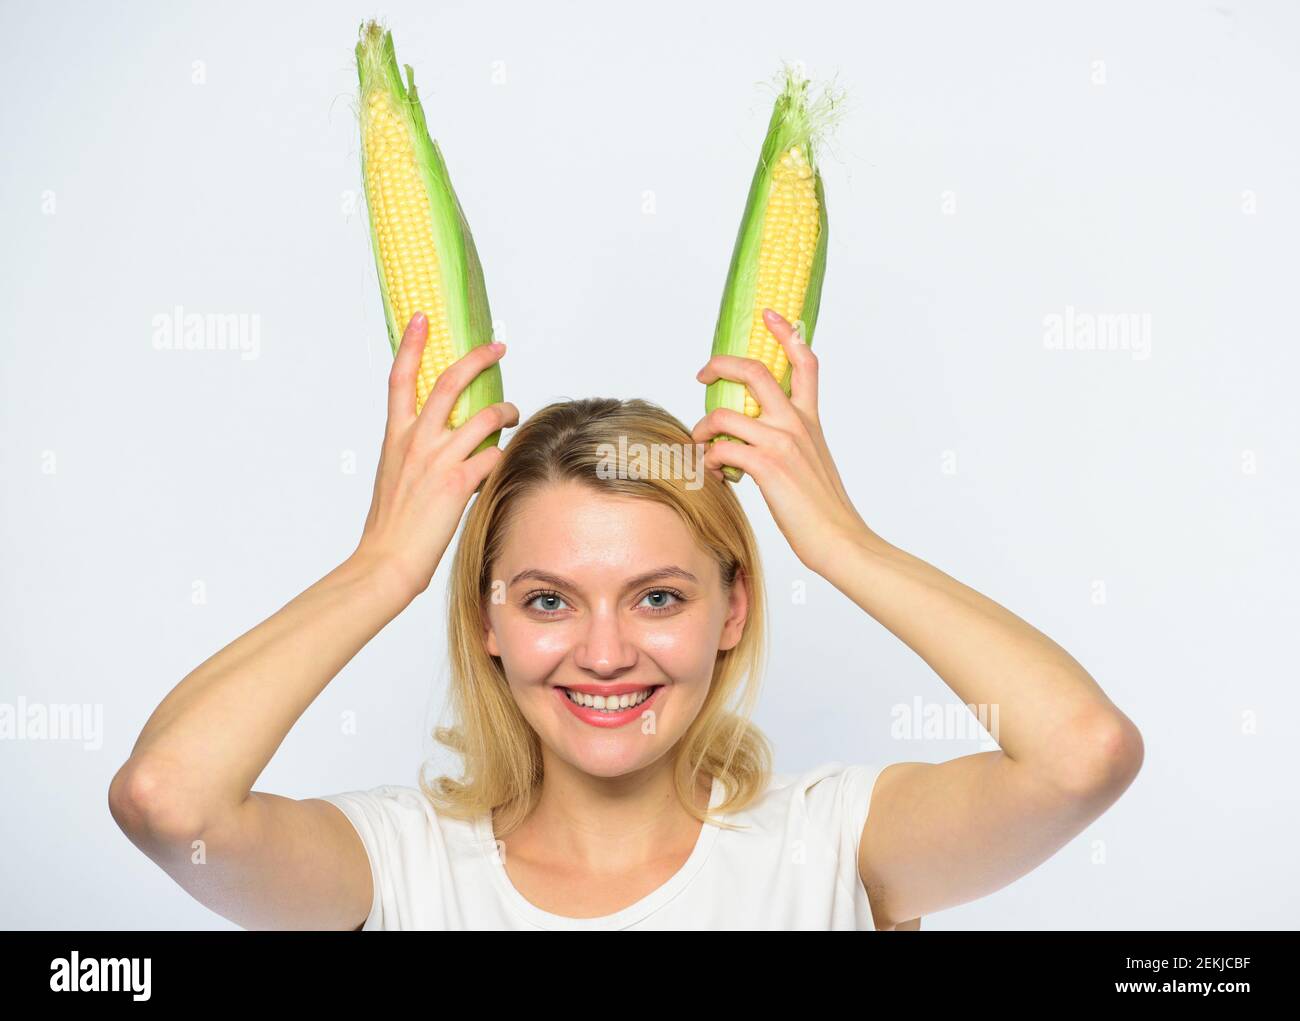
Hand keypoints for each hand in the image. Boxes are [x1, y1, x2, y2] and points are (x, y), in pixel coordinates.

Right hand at [353, 312, 517, 599]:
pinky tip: (502, 462)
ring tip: (513, 412)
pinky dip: (502, 455)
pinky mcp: (458, 483)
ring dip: (505, 410)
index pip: (400, 378)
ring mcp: (437, 460)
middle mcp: (416, 441)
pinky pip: (493, 456)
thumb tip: (439, 439)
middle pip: (449, 382)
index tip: (422, 317)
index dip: (411, 344)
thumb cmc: (391, 524)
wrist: (386, 559)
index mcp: (396, 436)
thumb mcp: (394, 474)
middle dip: (477, 358)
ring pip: (483, 415)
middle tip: (497, 347)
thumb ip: (415, 449)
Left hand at [692, 308, 870, 574]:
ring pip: (725, 414)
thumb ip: (789, 440)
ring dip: (702, 428)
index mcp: (809, 418)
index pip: (804, 360)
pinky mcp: (768, 467)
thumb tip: (751, 438)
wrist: (840, 539)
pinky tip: (713, 474)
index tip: (769, 314)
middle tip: (703, 374)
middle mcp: (796, 423)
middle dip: (720, 365)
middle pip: (755, 371)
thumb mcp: (812, 461)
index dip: (786, 332)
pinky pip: (722, 450)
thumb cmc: (823, 509)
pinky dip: (709, 460)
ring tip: (698, 444)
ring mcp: (782, 443)